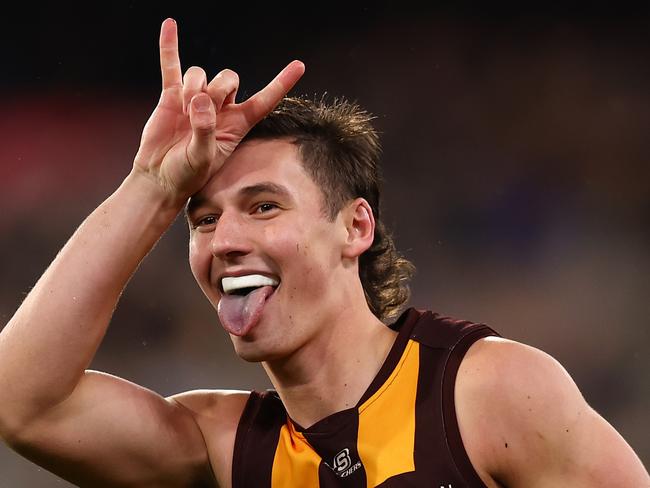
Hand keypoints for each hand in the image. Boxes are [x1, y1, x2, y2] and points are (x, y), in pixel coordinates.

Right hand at [133, 18, 304, 205]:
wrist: (160, 177)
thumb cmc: (187, 174)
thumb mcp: (202, 159)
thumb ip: (205, 131)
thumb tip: (200, 101)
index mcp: (237, 125)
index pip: (264, 100)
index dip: (281, 83)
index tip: (299, 65)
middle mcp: (220, 109)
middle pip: (229, 78)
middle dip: (217, 89)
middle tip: (200, 112)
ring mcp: (196, 99)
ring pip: (201, 74)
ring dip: (192, 87)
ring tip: (182, 111)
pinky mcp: (172, 96)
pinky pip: (172, 66)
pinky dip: (170, 46)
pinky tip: (170, 25)